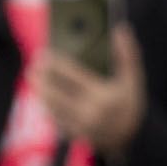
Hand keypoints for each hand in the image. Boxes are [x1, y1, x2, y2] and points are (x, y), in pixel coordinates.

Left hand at [36, 29, 145, 158]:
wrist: (133, 137)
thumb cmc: (130, 102)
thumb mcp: (133, 79)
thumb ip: (127, 55)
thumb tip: (120, 29)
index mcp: (104, 96)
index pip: (73, 76)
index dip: (56, 64)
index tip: (44, 53)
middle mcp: (90, 113)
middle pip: (56, 93)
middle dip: (41, 79)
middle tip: (32, 66)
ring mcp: (81, 126)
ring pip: (52, 107)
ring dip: (40, 92)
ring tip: (33, 77)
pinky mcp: (75, 135)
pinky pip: (55, 119)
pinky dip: (47, 106)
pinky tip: (42, 95)